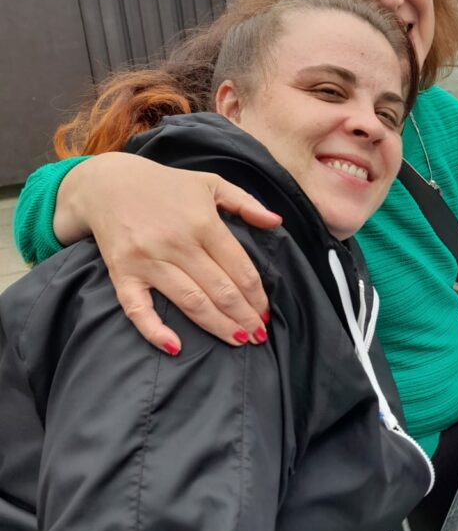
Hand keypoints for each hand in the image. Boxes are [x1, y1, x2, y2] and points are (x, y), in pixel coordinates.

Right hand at [55, 154, 281, 352]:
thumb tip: (277, 221)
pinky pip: (138, 309)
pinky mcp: (123, 273)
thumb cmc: (166, 186)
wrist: (108, 183)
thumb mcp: (210, 184)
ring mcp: (148, 260)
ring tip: (237, 340)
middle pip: (220, 290)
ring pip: (191, 302)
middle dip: (244, 317)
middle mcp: (177, 243)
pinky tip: (175, 347)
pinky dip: (154, 331)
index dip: (257, 295)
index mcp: (203, 223)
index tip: (265, 313)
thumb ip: (246, 203)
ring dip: (218, 326)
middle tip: (258, 335)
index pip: (239, 269)